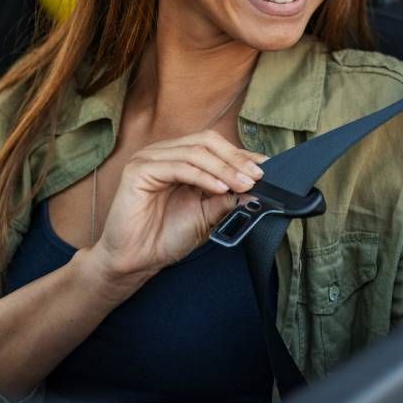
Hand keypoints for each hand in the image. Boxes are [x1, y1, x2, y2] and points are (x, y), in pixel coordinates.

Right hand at [85, 130, 267, 288]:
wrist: (136, 261)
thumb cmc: (166, 237)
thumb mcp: (207, 215)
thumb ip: (228, 198)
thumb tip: (256, 187)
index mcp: (180, 158)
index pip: (215, 145)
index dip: (241, 154)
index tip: (266, 168)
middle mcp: (165, 153)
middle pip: (207, 141)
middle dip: (235, 159)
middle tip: (257, 176)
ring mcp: (150, 158)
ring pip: (195, 152)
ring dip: (224, 168)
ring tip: (243, 185)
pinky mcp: (139, 170)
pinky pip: (178, 167)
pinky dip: (203, 176)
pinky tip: (220, 188)